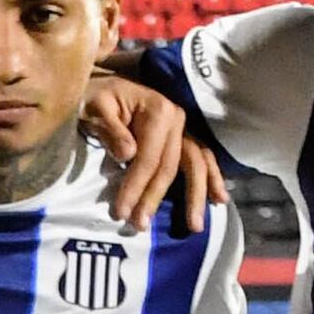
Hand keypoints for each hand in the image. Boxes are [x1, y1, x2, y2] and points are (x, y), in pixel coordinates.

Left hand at [80, 73, 217, 231]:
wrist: (101, 88)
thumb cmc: (94, 98)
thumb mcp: (94, 108)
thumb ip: (111, 130)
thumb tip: (129, 155)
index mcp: (157, 109)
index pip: (149, 157)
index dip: (136, 187)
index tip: (122, 212)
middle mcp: (176, 118)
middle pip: (170, 166)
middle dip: (155, 198)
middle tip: (140, 225)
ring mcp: (182, 128)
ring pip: (195, 165)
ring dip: (196, 196)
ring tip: (195, 225)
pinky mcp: (182, 138)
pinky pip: (201, 159)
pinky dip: (212, 178)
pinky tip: (219, 199)